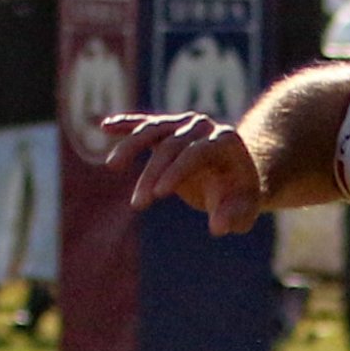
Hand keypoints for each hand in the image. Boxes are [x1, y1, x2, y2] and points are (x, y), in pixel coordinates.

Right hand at [99, 112, 263, 234]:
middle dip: (152, 174)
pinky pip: (144, 124)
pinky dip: (125, 125)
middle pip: (171, 145)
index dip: (175, 172)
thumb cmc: (241, 196)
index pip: (195, 152)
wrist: (237, 175)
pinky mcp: (168, 127)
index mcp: (226, 141)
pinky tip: (104, 126)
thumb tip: (217, 227)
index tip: (158, 194)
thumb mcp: (245, 210)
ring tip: (112, 166)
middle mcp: (204, 126)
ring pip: (153, 129)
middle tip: (138, 204)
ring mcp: (184, 123)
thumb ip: (233, 216)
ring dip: (130, 147)